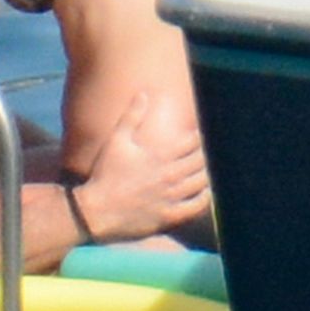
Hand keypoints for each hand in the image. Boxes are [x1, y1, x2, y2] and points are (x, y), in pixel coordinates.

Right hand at [80, 92, 209, 241]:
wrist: (96, 211)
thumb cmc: (105, 174)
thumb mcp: (115, 142)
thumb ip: (131, 117)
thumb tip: (143, 94)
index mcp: (159, 155)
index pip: (192, 141)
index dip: (201, 135)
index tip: (204, 132)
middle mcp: (169, 175)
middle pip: (201, 161)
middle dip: (208, 153)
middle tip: (213, 150)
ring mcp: (171, 197)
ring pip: (201, 182)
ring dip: (208, 174)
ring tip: (211, 168)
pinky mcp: (169, 216)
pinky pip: (196, 206)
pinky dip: (205, 198)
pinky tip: (207, 192)